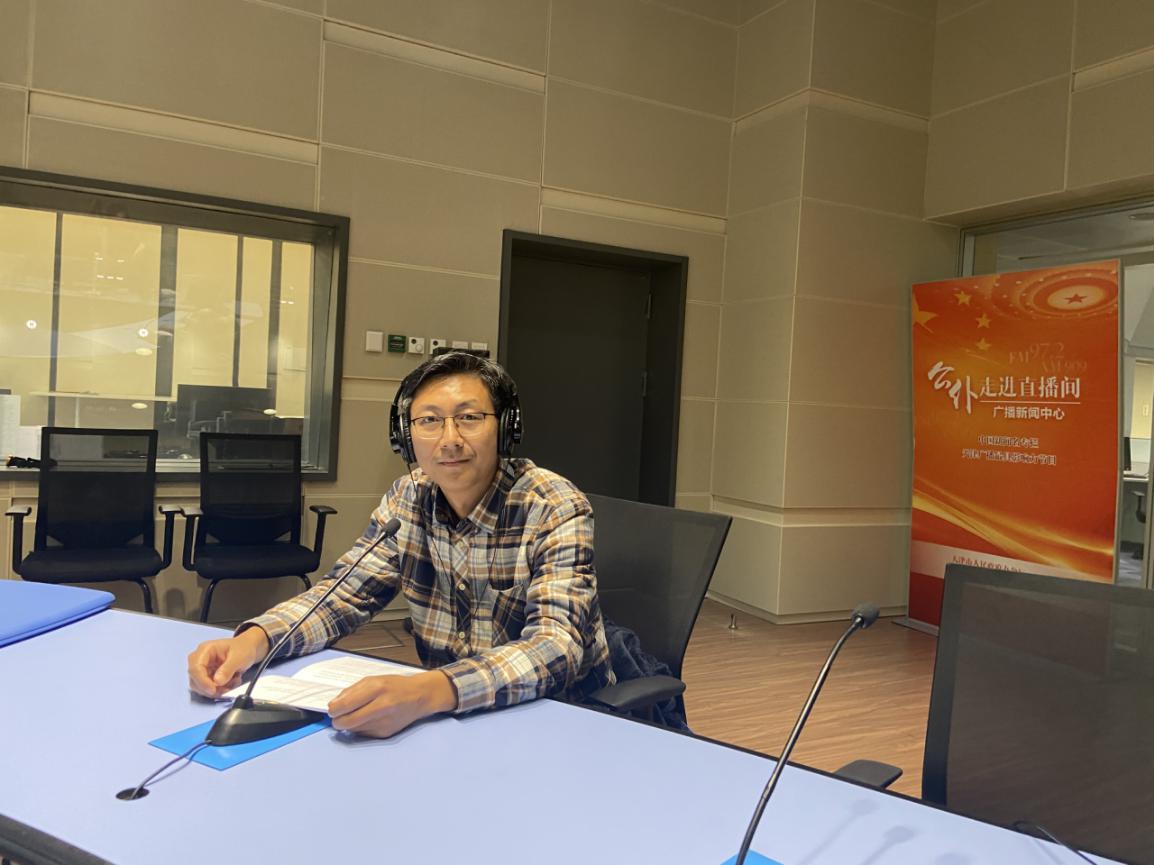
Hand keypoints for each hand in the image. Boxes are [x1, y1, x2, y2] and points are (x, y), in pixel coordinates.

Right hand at [187, 627, 269, 697]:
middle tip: (226, 689)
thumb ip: (228, 669)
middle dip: (210, 688)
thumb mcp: (239, 657)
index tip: (213, 690)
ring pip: (200, 686)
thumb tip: (217, 681)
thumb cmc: (243, 648)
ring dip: (215, 690)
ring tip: (231, 684)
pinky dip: (218, 690)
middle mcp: (200, 659)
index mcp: (205, 650)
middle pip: (195, 679)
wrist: (248, 649)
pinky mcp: (207, 676)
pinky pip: (207, 688)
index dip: (202, 681)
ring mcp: (203, 669)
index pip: (195, 668)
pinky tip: (230, 684)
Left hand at [328, 671, 457, 737]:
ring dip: (349, 724)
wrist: (420, 696)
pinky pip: (363, 733)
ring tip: (356, 715)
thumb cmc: (396, 686)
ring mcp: (384, 722)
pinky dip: (361, 728)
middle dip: (337, 721)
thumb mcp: (373, 680)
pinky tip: (369, 719)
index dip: (334, 710)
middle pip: (347, 722)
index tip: (332, 709)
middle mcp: (381, 706)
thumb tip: (334, 705)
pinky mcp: (386, 733)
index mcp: (377, 688)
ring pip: (353, 730)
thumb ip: (352, 691)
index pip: (345, 705)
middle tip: (338, 717)